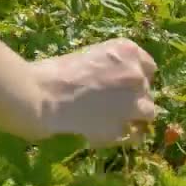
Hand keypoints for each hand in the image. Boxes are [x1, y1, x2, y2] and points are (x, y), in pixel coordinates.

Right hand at [32, 38, 155, 147]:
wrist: (38, 96)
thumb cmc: (50, 73)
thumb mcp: (84, 59)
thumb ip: (106, 70)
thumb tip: (108, 86)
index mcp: (125, 51)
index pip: (146, 67)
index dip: (132, 79)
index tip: (120, 86)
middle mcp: (135, 74)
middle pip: (145, 89)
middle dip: (131, 97)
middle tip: (108, 104)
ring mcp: (133, 101)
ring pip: (147, 112)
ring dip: (131, 116)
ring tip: (109, 121)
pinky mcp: (123, 126)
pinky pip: (132, 135)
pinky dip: (120, 134)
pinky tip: (102, 133)